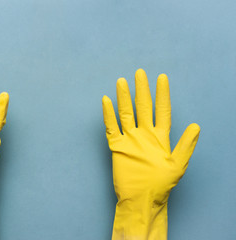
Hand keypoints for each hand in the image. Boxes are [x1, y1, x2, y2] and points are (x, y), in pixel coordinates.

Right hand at [102, 69, 199, 239]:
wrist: (141, 198)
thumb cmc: (161, 184)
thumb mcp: (178, 164)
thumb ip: (185, 144)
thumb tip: (196, 125)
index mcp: (160, 137)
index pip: (162, 111)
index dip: (162, 95)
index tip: (162, 78)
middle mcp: (144, 135)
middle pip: (143, 107)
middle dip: (142, 90)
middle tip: (140, 73)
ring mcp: (130, 139)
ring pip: (126, 114)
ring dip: (124, 98)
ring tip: (122, 82)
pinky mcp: (117, 147)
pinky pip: (111, 127)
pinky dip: (108, 115)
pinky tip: (106, 101)